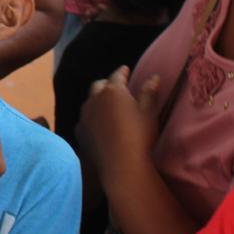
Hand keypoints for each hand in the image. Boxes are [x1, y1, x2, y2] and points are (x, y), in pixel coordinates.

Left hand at [77, 66, 159, 191]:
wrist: (121, 165)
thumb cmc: (140, 135)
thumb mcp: (149, 112)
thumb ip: (149, 92)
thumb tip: (154, 77)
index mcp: (113, 91)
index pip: (117, 76)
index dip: (122, 72)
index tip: (125, 69)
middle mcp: (94, 99)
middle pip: (99, 86)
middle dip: (107, 84)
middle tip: (115, 86)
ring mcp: (84, 116)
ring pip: (89, 102)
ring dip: (97, 100)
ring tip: (106, 104)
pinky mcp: (79, 132)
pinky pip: (85, 119)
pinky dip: (92, 117)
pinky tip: (97, 123)